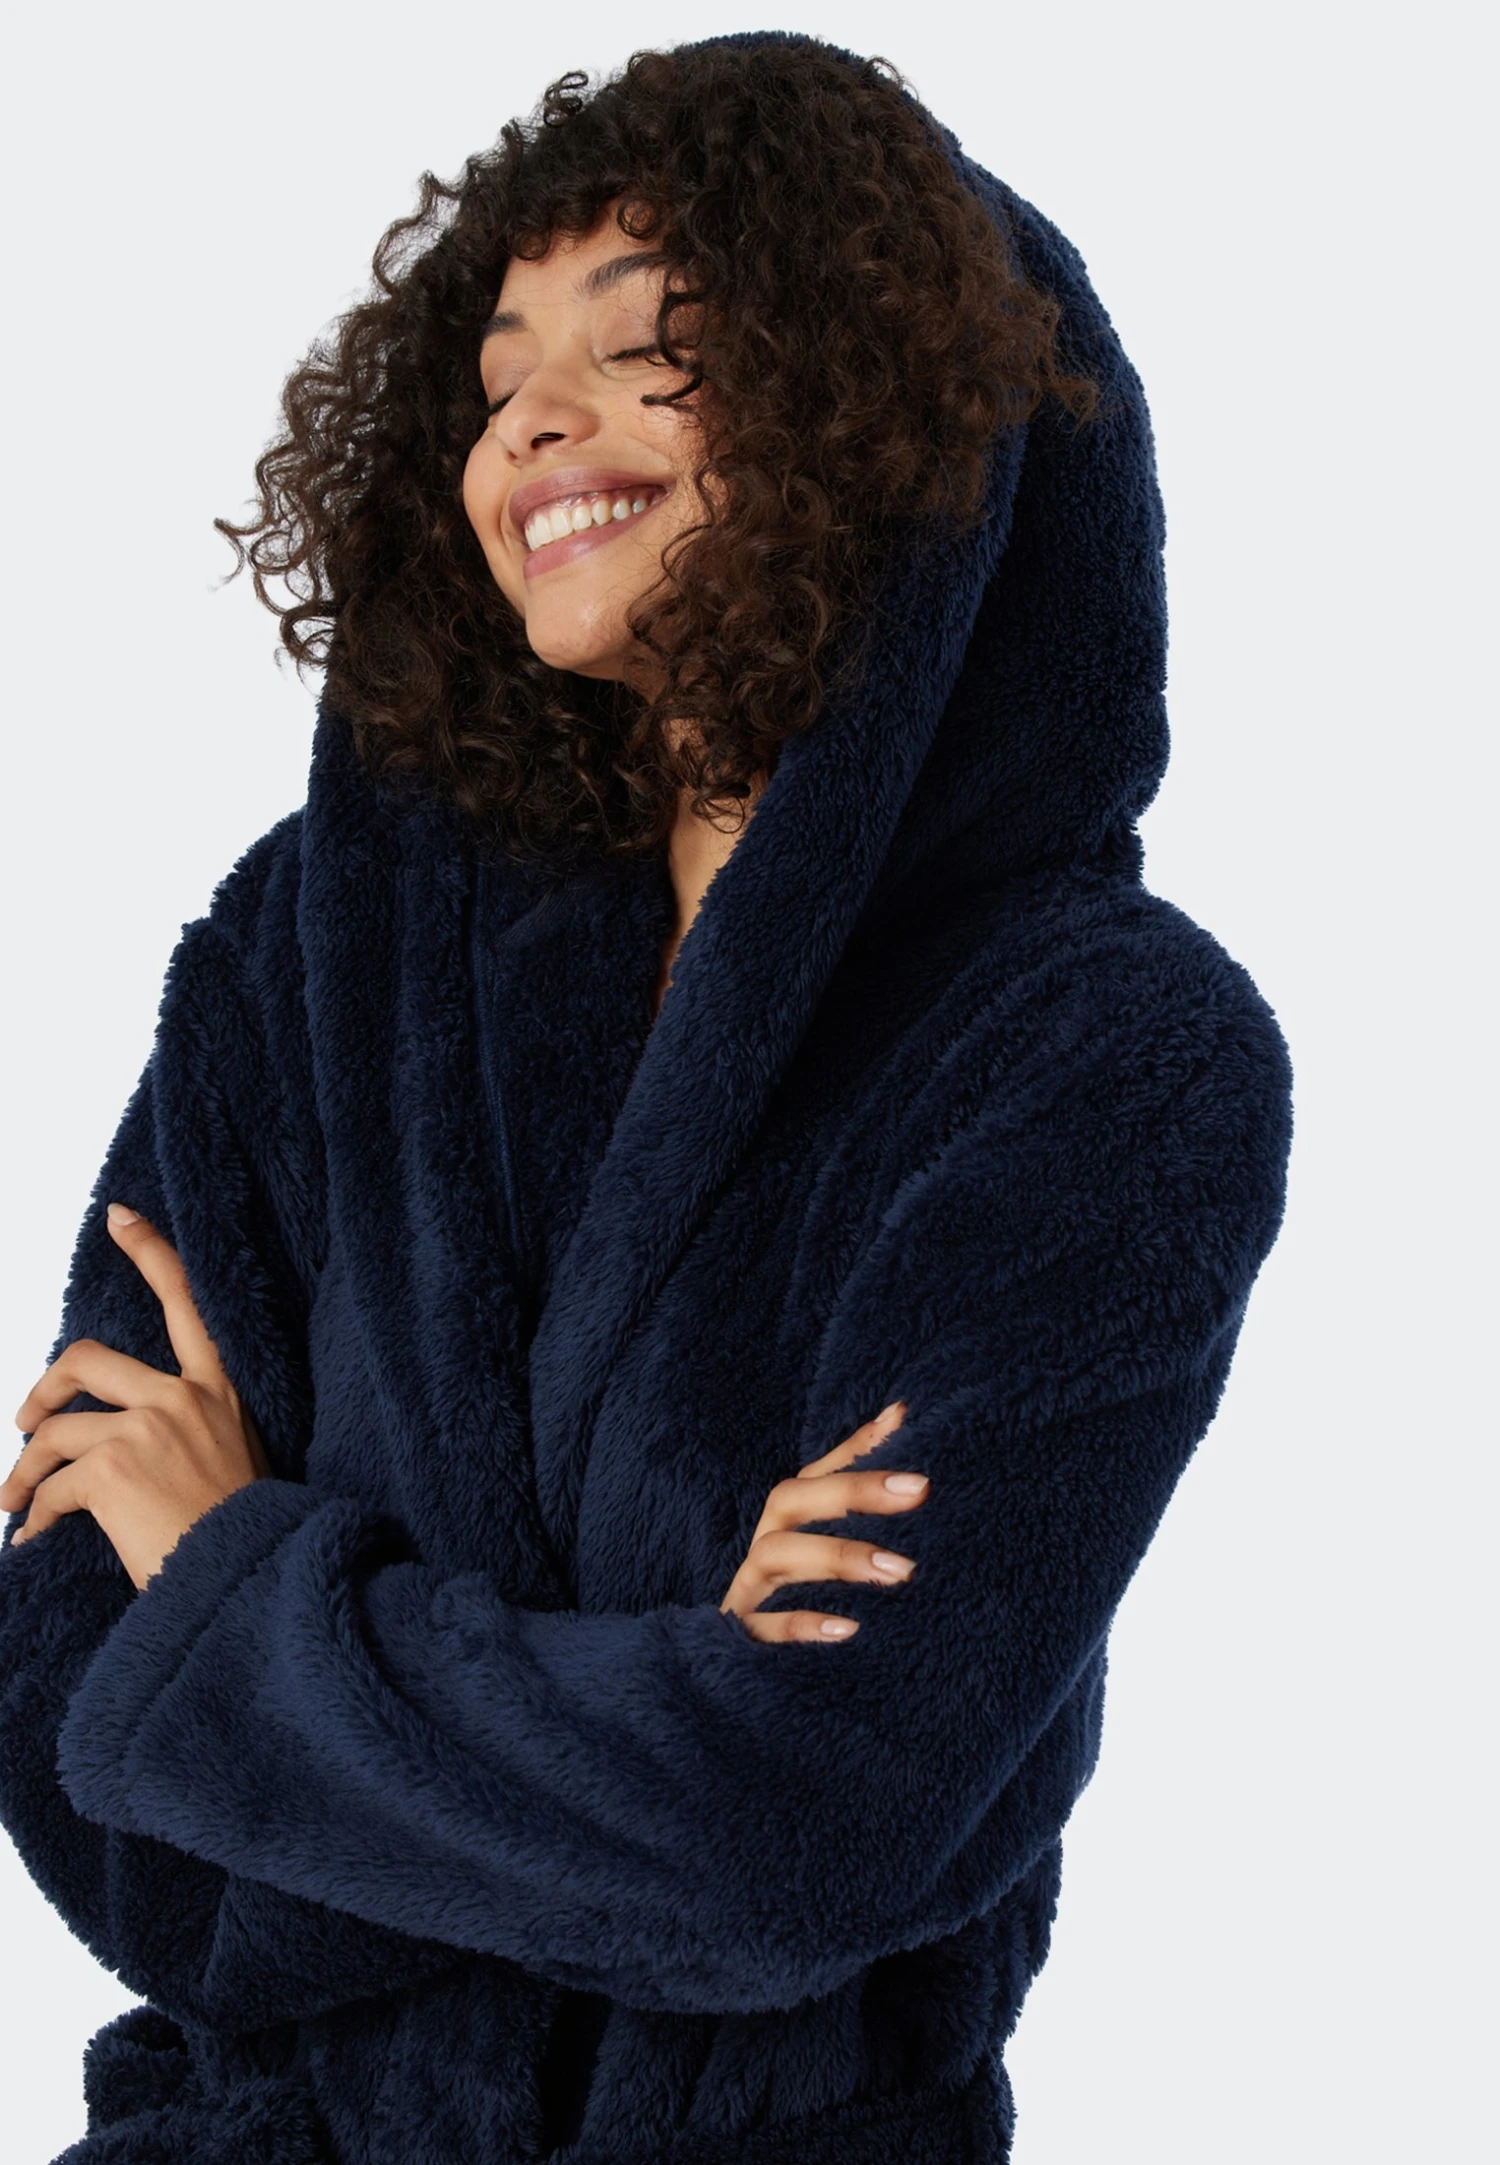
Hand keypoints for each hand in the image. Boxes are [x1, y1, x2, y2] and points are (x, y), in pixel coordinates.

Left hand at [3, 1203, 272, 1590]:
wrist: (249, 1580)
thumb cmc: (241, 1533)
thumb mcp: (229, 1457)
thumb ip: (184, 1427)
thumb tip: (111, 1433)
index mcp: (219, 1388)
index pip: (184, 1302)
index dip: (150, 1252)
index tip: (120, 1216)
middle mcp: (182, 1396)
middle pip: (85, 1359)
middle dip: (42, 1388)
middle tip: (25, 1422)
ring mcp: (147, 1428)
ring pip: (54, 1429)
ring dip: (24, 1470)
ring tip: (16, 1503)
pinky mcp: (112, 1470)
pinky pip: (50, 1486)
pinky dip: (34, 1515)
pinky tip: (36, 1538)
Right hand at [719, 1400, 927, 1642]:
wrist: (742, 1658)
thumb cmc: (800, 1588)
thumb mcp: (828, 1533)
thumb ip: (858, 1474)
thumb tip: (900, 1413)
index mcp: (787, 1517)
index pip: (818, 1473)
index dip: (862, 1453)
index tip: (913, 1442)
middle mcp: (765, 1543)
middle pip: (790, 1499)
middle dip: (853, 1492)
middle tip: (920, 1491)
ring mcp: (748, 1588)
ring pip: (776, 1554)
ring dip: (839, 1556)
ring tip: (901, 1571)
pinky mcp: (739, 1635)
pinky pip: (762, 1626)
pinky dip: (802, 1625)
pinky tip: (850, 1629)